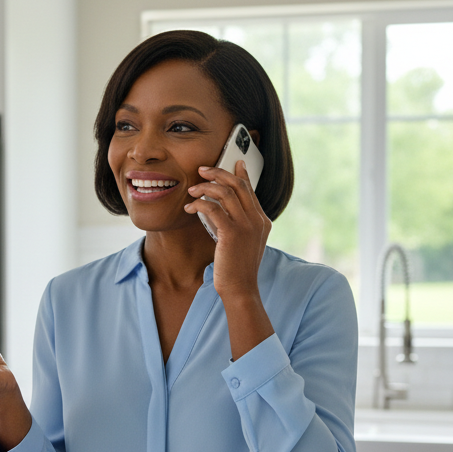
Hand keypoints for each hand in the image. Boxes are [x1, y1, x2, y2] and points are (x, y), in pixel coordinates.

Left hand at [186, 160, 270, 300]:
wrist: (241, 289)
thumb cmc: (237, 268)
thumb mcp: (242, 243)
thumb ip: (238, 225)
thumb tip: (221, 210)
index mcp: (262, 221)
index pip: (250, 190)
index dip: (240, 174)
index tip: (233, 162)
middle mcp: (257, 220)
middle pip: (239, 185)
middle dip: (219, 173)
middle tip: (202, 170)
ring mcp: (247, 226)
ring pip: (226, 193)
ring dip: (206, 187)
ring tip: (192, 190)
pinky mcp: (232, 234)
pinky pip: (213, 209)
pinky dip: (199, 204)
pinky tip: (190, 208)